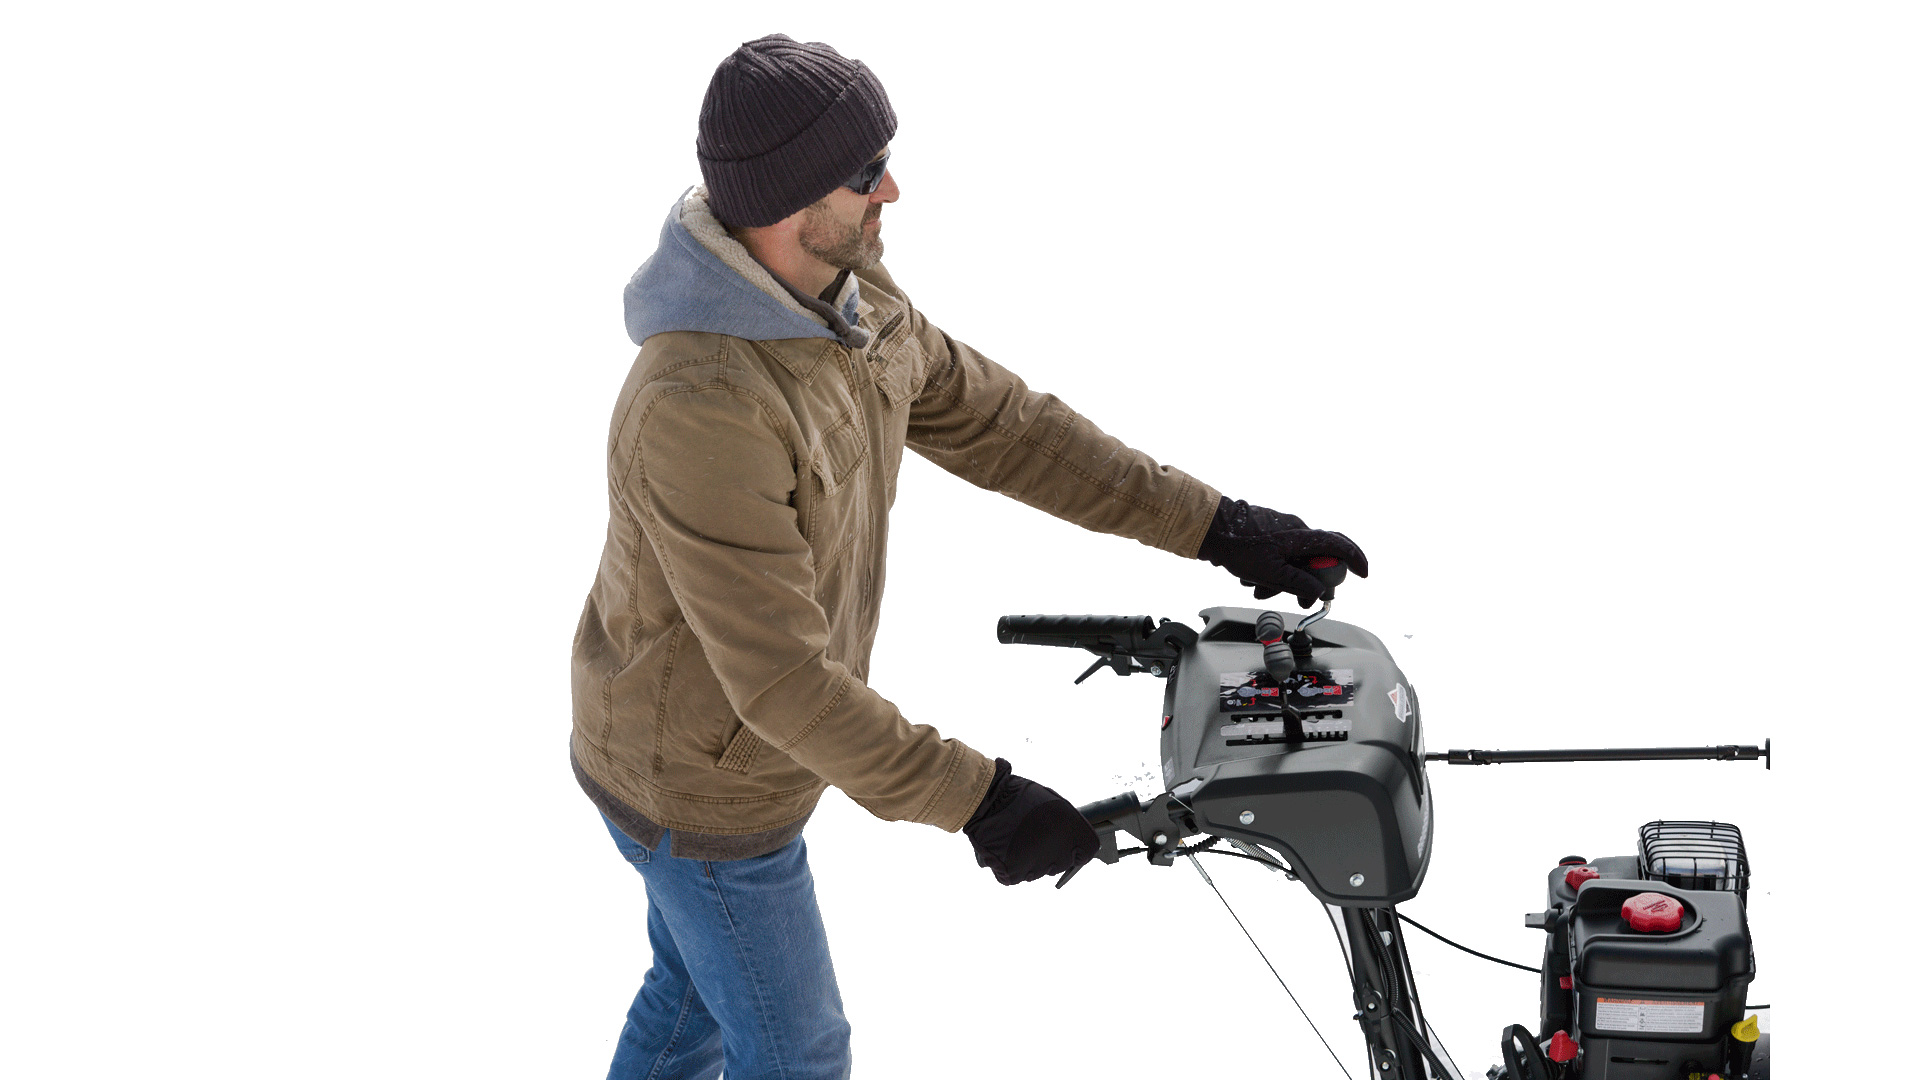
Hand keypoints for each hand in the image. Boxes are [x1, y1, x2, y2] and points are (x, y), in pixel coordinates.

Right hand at [963, 759, 1099, 885]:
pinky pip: (1015, 875)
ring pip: (1037, 871)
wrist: (986, 799)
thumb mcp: (1052, 803)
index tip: (1067, 845)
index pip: (1087, 852)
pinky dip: (1008, 866)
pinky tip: (1004, 847)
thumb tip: (1077, 840)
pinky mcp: (1015, 873)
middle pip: (1059, 864)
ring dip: (1027, 860)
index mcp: (1072, 831)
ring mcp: (1037, 865)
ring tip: (1015, 838)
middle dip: (1048, 853)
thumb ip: (1068, 824)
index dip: (1076, 850)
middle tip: (1031, 835)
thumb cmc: (1017, 797)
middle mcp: (1059, 852)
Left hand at [1196, 497, 1368, 606]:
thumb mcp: (1270, 573)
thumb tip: (1321, 591)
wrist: (1210, 528)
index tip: (1363, 574)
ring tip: (1260, 589)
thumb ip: (1298, 583)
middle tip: (1300, 599)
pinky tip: (1253, 579)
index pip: (1339, 545)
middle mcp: (1296, 530)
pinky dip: (1273, 571)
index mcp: (1301, 537)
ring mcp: (1283, 531)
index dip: (1355, 560)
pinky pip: (1281, 556)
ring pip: (1295, 561)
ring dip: (1283, 580)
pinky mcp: (1270, 534)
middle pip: (1316, 560)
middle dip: (1307, 582)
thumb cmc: (1237, 546)